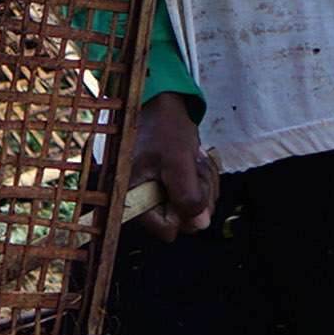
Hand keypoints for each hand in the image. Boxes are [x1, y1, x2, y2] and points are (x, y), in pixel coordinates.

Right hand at [120, 93, 217, 241]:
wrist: (160, 105)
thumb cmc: (163, 128)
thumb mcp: (178, 159)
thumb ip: (188, 195)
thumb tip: (200, 224)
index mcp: (131, 199)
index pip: (168, 229)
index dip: (185, 210)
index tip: (185, 182)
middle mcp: (141, 202)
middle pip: (186, 219)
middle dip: (198, 191)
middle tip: (191, 165)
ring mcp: (157, 195)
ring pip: (195, 206)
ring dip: (202, 181)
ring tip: (190, 157)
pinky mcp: (168, 187)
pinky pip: (197, 193)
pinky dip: (201, 176)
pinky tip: (192, 158)